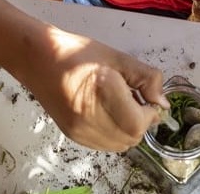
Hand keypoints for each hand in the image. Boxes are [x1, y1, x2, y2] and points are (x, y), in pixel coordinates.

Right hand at [14, 29, 164, 151]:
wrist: (37, 59)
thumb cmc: (77, 53)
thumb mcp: (118, 58)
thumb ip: (147, 79)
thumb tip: (162, 104)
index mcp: (103, 91)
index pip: (139, 123)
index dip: (149, 114)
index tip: (146, 99)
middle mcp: (89, 116)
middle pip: (132, 138)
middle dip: (140, 122)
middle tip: (134, 101)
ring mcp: (79, 129)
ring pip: (120, 145)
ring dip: (127, 130)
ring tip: (118, 107)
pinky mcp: (72, 135)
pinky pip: (105, 145)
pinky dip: (113, 134)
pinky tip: (105, 113)